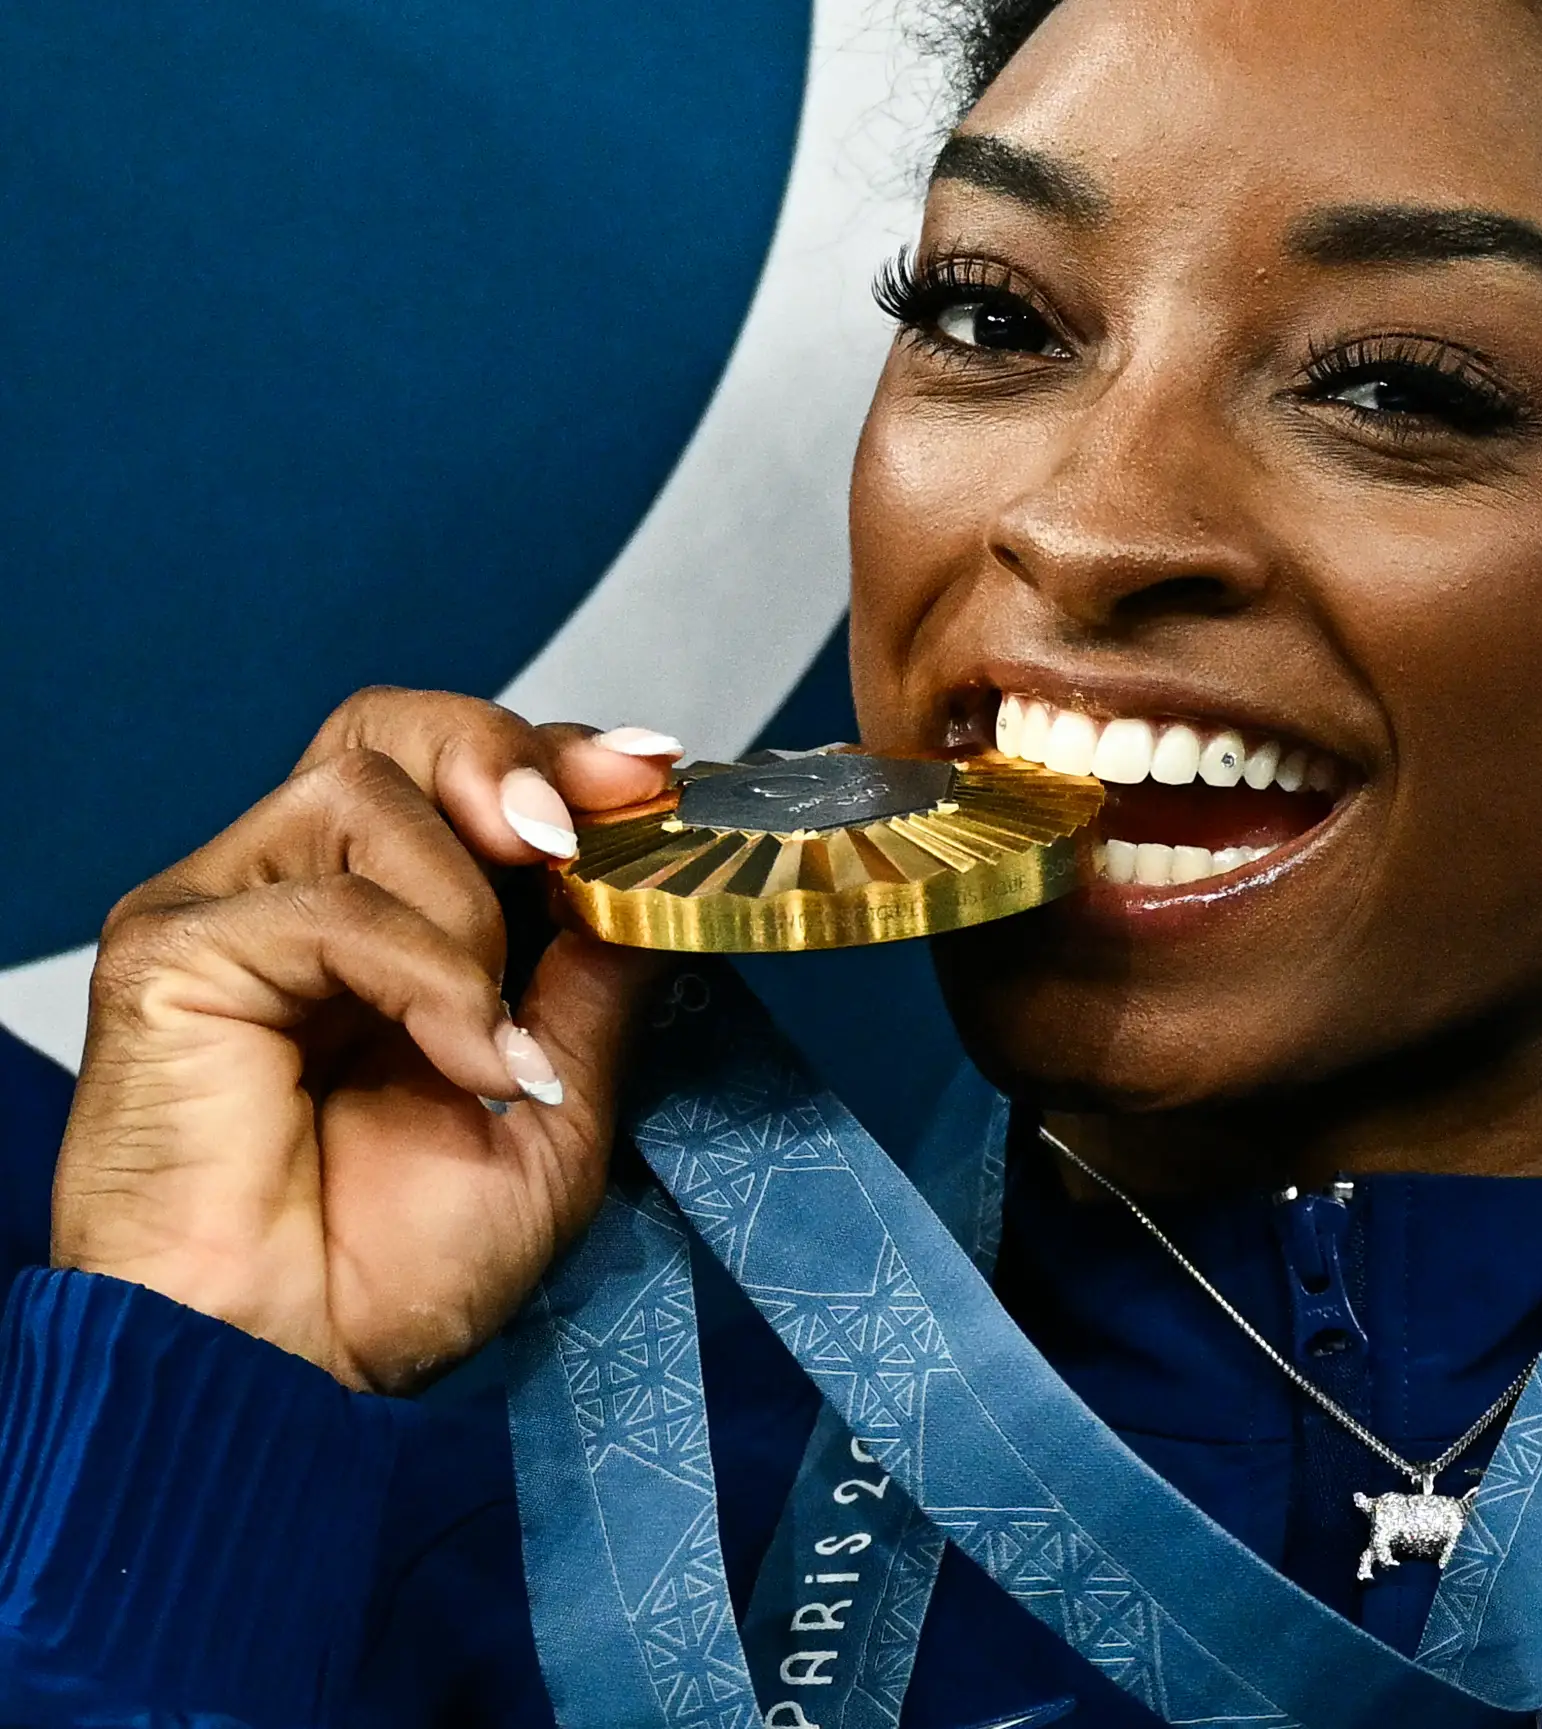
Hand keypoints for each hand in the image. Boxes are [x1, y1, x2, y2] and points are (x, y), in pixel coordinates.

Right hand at [53, 689, 685, 1392]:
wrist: (291, 1372)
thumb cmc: (393, 1268)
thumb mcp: (560, 1105)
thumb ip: (597, 977)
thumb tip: (658, 866)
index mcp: (391, 922)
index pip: (461, 769)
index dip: (558, 755)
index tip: (652, 778)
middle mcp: (300, 897)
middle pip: (393, 728)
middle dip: (508, 759)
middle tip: (570, 844)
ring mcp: (228, 916)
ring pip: (364, 791)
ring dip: (467, 913)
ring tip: (490, 1039)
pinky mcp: (169, 952)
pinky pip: (326, 900)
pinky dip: (423, 975)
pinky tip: (457, 1063)